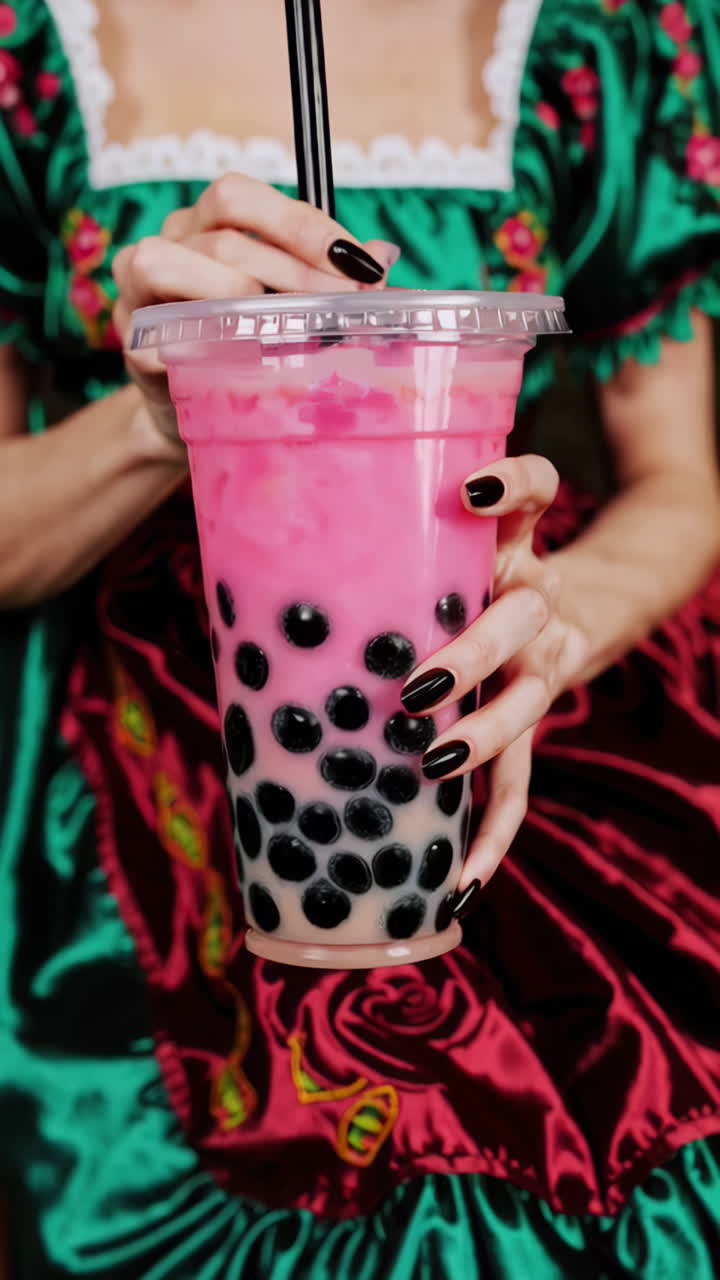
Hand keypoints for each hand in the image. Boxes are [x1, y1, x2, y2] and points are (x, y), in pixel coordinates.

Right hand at [111, 171, 397, 444]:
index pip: (238, 197)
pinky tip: (235, 364)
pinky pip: (150, 336)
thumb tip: (383, 259)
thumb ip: (330, 279)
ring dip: (231, 296)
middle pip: (219, 238)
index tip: (356, 265)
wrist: (202, 407)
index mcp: (205, 222)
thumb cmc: (253, 343)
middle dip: (291, 273)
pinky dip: (194, 349)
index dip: (300, 226)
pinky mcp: (131, 344)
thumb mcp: (293, 304)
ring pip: (165, 263)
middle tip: (341, 310)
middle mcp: (168, 243)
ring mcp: (137, 291)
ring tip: (277, 329)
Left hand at [400, 455, 588, 910]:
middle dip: (475, 651)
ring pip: (531, 698)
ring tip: (431, 759)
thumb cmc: (454, 580)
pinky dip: (492, 836)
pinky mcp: (537, 725)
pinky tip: (461, 885)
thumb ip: (364, 558)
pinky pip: (523, 785)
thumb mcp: (430, 554)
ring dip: (483, 734)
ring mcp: (546, 663)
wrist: (564, 612)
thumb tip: (231, 580)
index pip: (537, 491)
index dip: (515, 485)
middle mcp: (537, 596)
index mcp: (507, 541)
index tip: (470, 491)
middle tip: (416, 686)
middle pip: (525, 614)